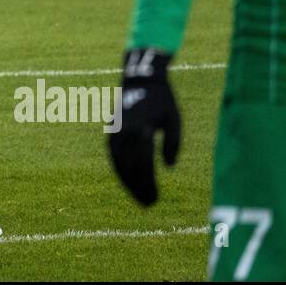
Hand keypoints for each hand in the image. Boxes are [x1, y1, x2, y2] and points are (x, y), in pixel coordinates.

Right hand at [108, 47, 180, 205]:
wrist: (140, 80)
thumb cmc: (162, 100)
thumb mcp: (173, 120)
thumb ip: (172, 144)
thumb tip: (168, 168)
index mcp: (139, 130)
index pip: (142, 165)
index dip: (148, 184)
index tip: (156, 199)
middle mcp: (123, 133)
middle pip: (129, 169)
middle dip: (139, 188)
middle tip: (150, 204)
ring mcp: (114, 132)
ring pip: (119, 165)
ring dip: (128, 183)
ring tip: (139, 198)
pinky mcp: (111, 132)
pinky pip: (115, 157)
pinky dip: (121, 172)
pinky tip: (129, 182)